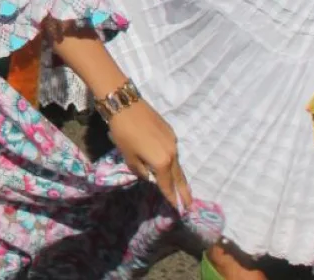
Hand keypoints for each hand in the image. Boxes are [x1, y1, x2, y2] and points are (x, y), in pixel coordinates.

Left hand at [106, 97, 192, 211]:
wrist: (125, 104)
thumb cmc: (123, 133)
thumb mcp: (128, 156)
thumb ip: (140, 170)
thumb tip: (148, 175)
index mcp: (162, 162)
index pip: (167, 185)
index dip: (171, 197)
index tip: (178, 209)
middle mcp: (172, 153)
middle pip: (179, 176)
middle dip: (184, 192)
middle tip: (190, 205)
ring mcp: (173, 141)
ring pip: (177, 163)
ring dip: (179, 177)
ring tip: (182, 189)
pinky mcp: (170, 132)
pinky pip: (173, 152)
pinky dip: (173, 162)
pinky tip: (170, 165)